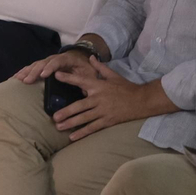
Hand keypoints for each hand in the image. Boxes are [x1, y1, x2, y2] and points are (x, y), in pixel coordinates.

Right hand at [14, 48, 95, 83]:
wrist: (82, 58)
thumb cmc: (86, 68)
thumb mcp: (90, 73)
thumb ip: (86, 80)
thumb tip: (83, 91)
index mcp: (68, 59)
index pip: (58, 61)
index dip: (50, 67)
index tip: (43, 75)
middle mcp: (56, 58)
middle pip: (44, 63)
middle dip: (35, 71)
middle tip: (27, 81)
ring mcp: (48, 61)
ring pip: (36, 64)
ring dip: (27, 71)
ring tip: (18, 79)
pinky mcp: (44, 65)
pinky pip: (33, 67)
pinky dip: (24, 71)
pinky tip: (16, 77)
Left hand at [51, 56, 167, 139]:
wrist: (141, 100)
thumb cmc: (126, 87)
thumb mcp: (113, 75)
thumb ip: (100, 67)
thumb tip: (91, 57)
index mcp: (99, 86)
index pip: (81, 81)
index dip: (68, 78)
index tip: (56, 76)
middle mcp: (99, 98)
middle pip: (79, 106)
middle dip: (66, 112)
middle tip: (54, 117)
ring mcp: (103, 111)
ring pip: (84, 118)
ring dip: (71, 123)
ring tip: (59, 127)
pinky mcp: (107, 120)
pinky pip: (93, 127)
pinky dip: (82, 132)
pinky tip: (72, 137)